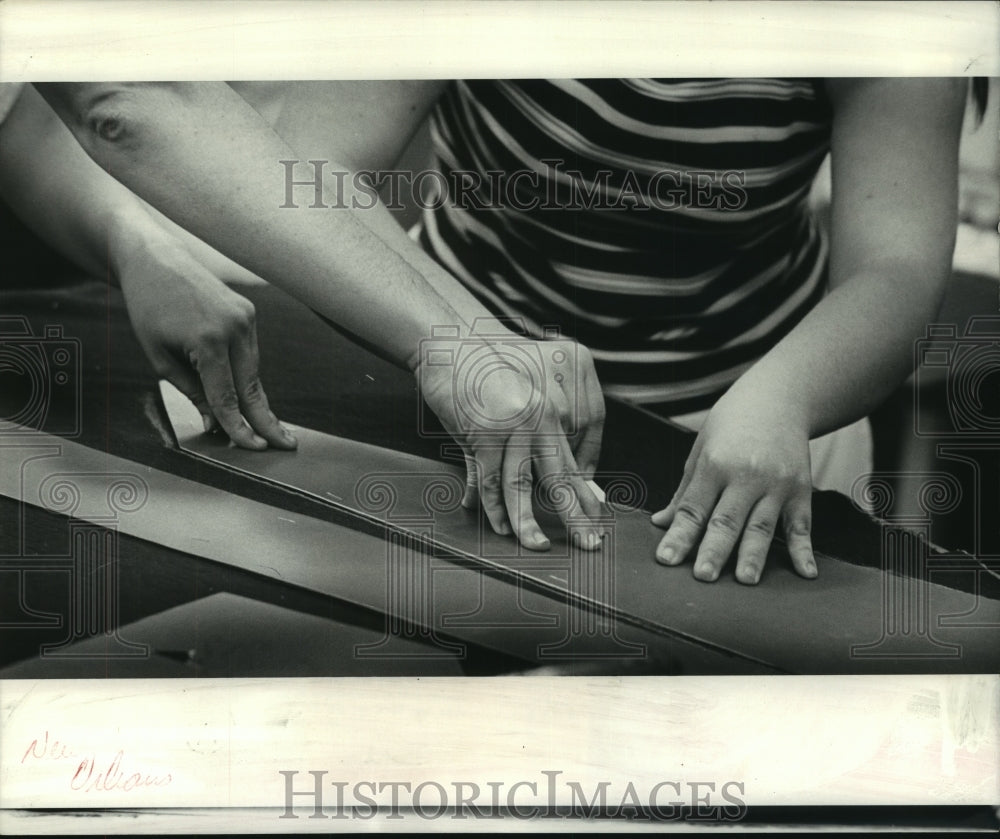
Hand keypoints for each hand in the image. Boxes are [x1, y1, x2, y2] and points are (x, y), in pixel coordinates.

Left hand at [114, 229, 296, 450]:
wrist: (155, 261)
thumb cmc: (149, 308)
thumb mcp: (159, 356)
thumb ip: (190, 391)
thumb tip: (214, 423)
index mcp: (208, 340)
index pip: (227, 396)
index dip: (239, 427)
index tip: (253, 448)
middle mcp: (235, 328)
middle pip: (252, 386)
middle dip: (266, 419)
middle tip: (286, 445)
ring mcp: (246, 318)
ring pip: (253, 371)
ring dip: (256, 400)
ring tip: (270, 429)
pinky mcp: (249, 313)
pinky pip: (251, 353)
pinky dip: (248, 375)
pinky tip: (252, 396)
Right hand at [415, 332, 605, 550]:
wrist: (451, 349)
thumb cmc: (480, 377)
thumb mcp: (509, 410)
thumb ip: (514, 449)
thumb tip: (511, 487)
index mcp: (552, 414)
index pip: (574, 463)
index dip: (586, 496)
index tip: (596, 520)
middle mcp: (540, 420)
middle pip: (562, 478)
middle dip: (577, 516)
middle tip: (592, 543)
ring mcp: (513, 427)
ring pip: (522, 486)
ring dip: (529, 523)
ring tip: (538, 546)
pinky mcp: (485, 434)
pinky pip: (490, 480)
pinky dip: (493, 507)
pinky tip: (500, 526)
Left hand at [650, 385, 816, 583]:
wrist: (777, 397)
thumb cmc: (731, 424)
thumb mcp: (701, 450)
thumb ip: (685, 492)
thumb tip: (662, 523)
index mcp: (714, 465)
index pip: (693, 508)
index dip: (679, 536)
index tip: (666, 559)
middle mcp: (746, 475)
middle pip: (726, 520)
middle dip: (713, 550)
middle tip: (702, 576)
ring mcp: (776, 484)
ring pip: (762, 526)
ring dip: (753, 555)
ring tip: (745, 580)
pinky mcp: (800, 490)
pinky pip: (802, 525)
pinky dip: (804, 550)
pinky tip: (805, 573)